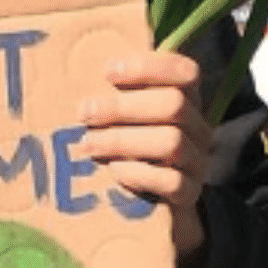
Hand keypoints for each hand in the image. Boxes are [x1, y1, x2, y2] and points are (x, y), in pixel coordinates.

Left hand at [75, 51, 213, 256]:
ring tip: (89, 144)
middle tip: (84, 112)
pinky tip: (114, 170)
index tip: (106, 71)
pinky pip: (173, 182)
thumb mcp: (124, 115)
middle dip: (123, 107)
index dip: (148, 67)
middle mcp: (198, 127)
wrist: (148, 200)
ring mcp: (196, 161)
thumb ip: (112, 92)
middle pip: (174, 105)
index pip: (184, 72)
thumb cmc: (126, 143)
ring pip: (171, 142)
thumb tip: (69, 68)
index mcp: (187, 98)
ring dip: (124, 140)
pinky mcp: (189, 193)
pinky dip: (140, 174)